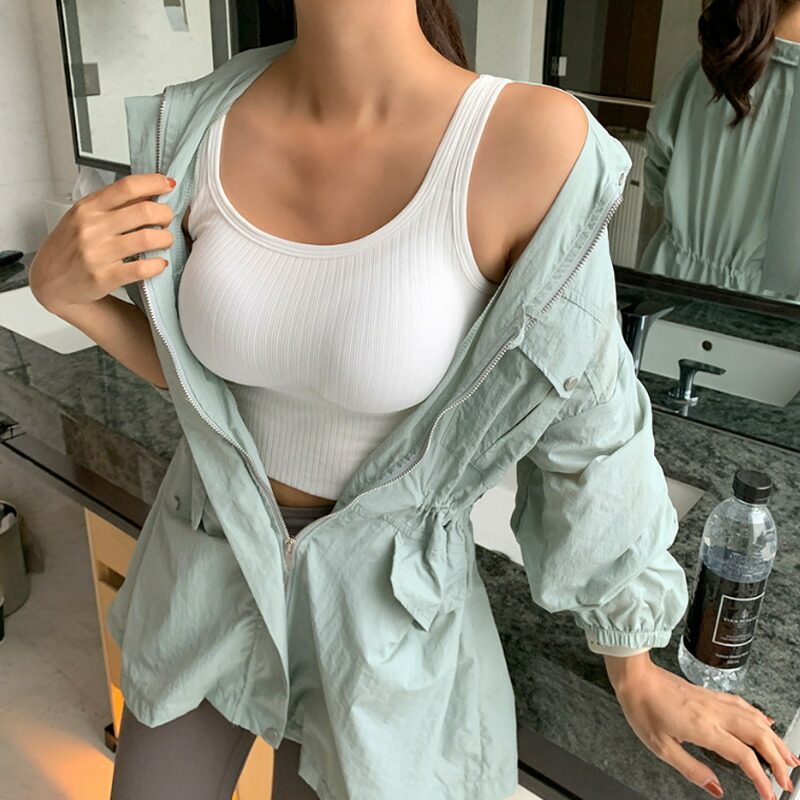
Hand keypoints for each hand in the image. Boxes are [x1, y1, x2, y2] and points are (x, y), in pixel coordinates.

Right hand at [29, 173, 174, 315]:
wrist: (49, 280)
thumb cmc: (70, 246)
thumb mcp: (84, 217)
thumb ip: (113, 205)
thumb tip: (148, 191)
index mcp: (88, 208)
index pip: (127, 187)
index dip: (154, 183)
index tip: (168, 185)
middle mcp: (92, 227)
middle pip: (144, 211)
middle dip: (165, 214)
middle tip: (167, 220)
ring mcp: (98, 253)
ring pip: (148, 238)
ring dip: (166, 238)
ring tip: (165, 241)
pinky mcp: (104, 277)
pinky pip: (142, 268)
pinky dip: (158, 264)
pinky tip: (159, 262)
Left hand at [608, 657, 798, 799]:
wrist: (635, 676)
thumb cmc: (643, 708)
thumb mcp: (660, 747)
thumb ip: (691, 769)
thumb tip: (716, 788)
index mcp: (703, 728)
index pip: (743, 756)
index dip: (761, 778)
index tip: (769, 795)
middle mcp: (714, 712)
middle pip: (759, 735)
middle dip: (779, 760)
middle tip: (788, 781)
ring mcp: (713, 700)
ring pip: (755, 719)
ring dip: (775, 740)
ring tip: (788, 757)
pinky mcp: (709, 693)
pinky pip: (742, 704)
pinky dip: (759, 716)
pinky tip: (766, 722)